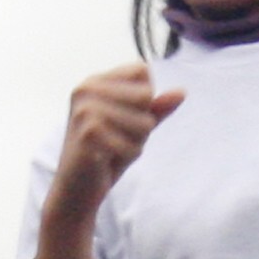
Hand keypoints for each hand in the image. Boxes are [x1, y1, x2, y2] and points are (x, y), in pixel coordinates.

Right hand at [32, 68, 185, 258]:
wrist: (77, 188)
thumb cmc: (107, 153)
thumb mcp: (136, 127)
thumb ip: (157, 108)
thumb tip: (182, 92)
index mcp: (94, 81)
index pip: (142, 70)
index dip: (145, 97)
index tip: (123, 116)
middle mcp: (86, 88)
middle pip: (146, 95)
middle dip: (142, 122)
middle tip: (117, 136)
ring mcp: (85, 109)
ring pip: (144, 121)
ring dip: (135, 141)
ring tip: (111, 148)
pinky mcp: (88, 133)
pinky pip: (135, 144)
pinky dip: (128, 155)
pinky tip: (107, 160)